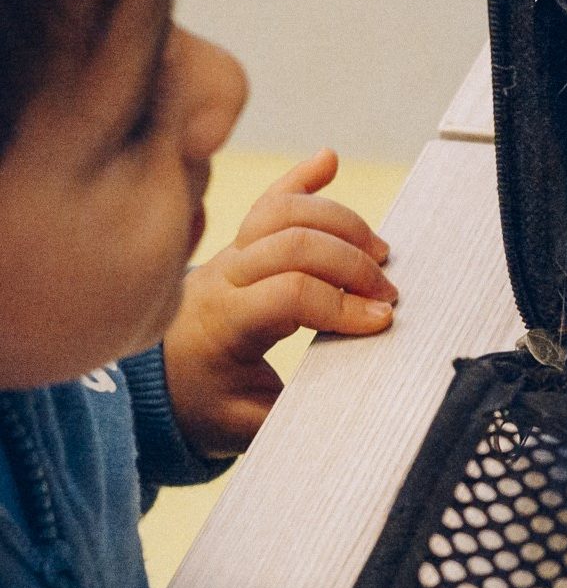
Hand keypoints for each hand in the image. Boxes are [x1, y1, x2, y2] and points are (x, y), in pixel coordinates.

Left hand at [162, 150, 397, 458]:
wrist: (157, 388)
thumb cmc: (205, 406)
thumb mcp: (245, 426)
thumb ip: (293, 412)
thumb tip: (350, 396)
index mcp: (224, 324)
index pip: (290, 293)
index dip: (343, 304)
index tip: (382, 321)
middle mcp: (223, 278)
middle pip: (294, 244)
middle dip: (353, 264)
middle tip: (387, 293)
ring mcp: (230, 253)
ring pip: (286, 213)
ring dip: (342, 224)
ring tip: (378, 252)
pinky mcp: (241, 242)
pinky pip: (270, 200)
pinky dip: (302, 178)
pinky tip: (328, 161)